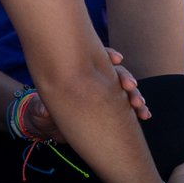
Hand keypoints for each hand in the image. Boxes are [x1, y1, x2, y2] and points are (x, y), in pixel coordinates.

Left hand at [27, 48, 149, 139]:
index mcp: (80, 74)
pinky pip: (128, 106)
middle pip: (115, 73)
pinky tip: (144, 114)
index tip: (117, 59)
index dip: (108, 55)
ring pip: (125, 90)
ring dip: (135, 96)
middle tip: (130, 86)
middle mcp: (97, 81)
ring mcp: (107, 94)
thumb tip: (43, 109)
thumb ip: (41, 109)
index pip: (96, 59)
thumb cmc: (43, 113)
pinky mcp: (113, 108)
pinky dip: (138, 109)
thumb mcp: (38, 112)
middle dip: (126, 78)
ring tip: (140, 106)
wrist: (51, 126)